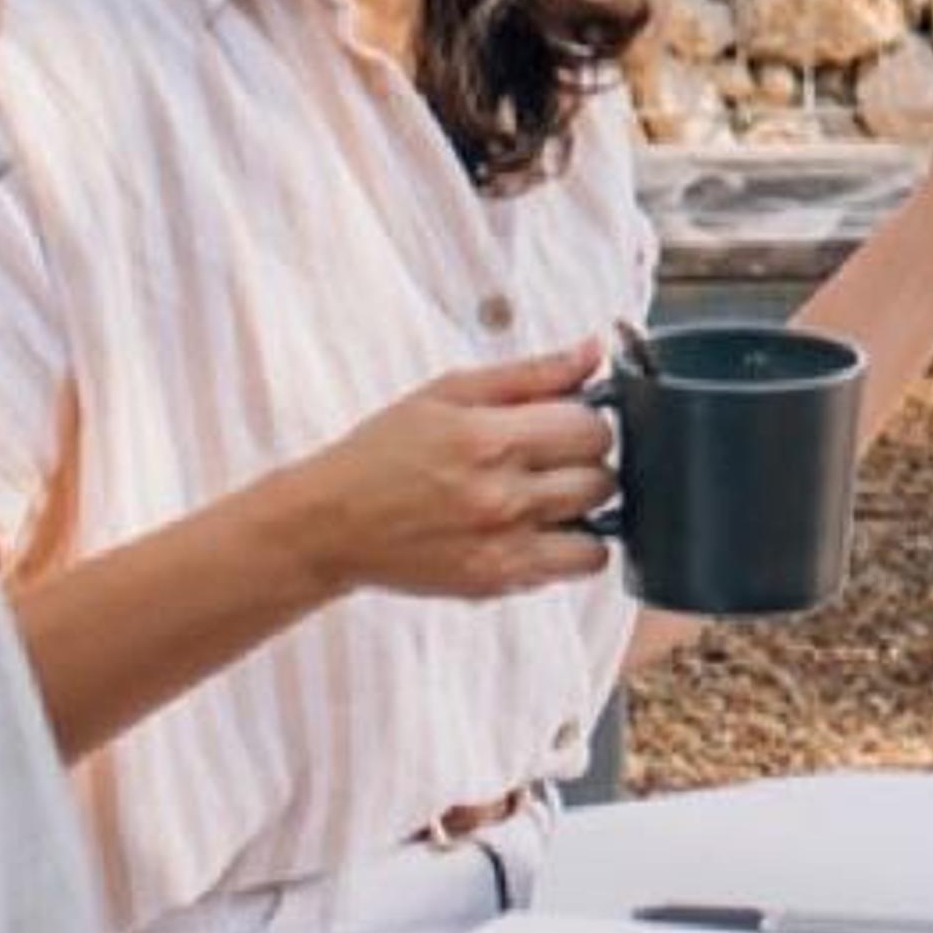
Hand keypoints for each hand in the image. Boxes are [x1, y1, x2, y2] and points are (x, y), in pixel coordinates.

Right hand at [266, 343, 614, 605]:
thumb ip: (531, 373)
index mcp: (487, 437)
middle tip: (550, 461)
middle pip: (601, 477)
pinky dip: (571, 548)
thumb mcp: (449, 393)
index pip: (592, 427)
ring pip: (601, 527)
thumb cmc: (384, 453)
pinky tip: (537, 530)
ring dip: (583, 510)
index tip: (563, 425)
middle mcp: (500, 494)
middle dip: (585, 464)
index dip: (585, 422)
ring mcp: (503, 544)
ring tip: (547, 497)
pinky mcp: (500, 580)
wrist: (331, 524)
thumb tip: (592, 352)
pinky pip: (578, 565)